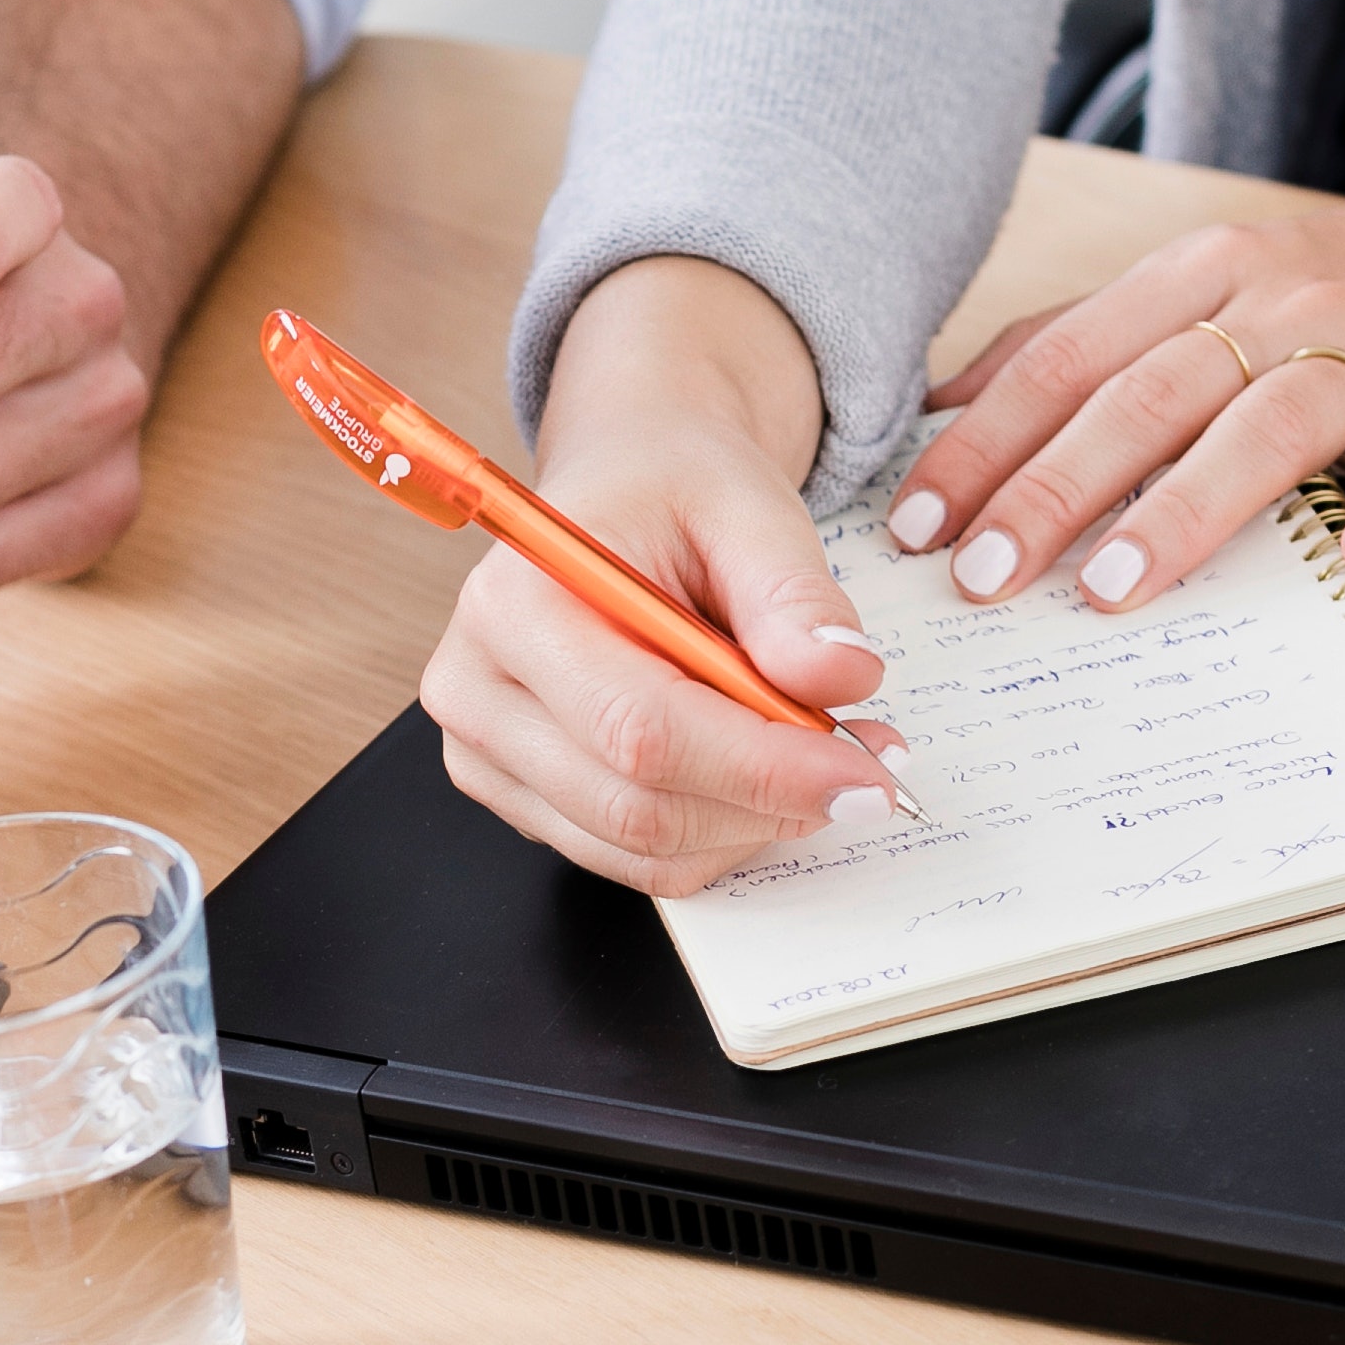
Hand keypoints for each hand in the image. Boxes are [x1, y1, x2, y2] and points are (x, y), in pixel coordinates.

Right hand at [420, 256, 899, 897]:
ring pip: (640, 849)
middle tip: (867, 771)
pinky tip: (762, 774)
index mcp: (515, 602)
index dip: (763, 768)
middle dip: (769, 802)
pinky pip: (632, 857)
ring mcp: (485, 754)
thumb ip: (794, 596)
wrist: (626, 488)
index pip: (640, 729)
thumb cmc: (672, 487)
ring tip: (822, 760)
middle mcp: (477, 688)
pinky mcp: (519, 796)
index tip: (864, 776)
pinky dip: (717, 832)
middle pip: (636, 805)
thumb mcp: (750, 507)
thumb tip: (841, 678)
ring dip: (752, 824)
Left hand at [893, 159, 1344, 611]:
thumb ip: (1092, 337)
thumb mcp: (1218, 285)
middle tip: (977, 578)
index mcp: (1205, 271)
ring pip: (1266, 424)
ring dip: (1187, 508)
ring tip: (1112, 588)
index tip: (913, 522)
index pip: (1068, 358)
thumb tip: (948, 404)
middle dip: (1050, 489)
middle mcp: (1281, 301)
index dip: (983, 440)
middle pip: (1147, 394)